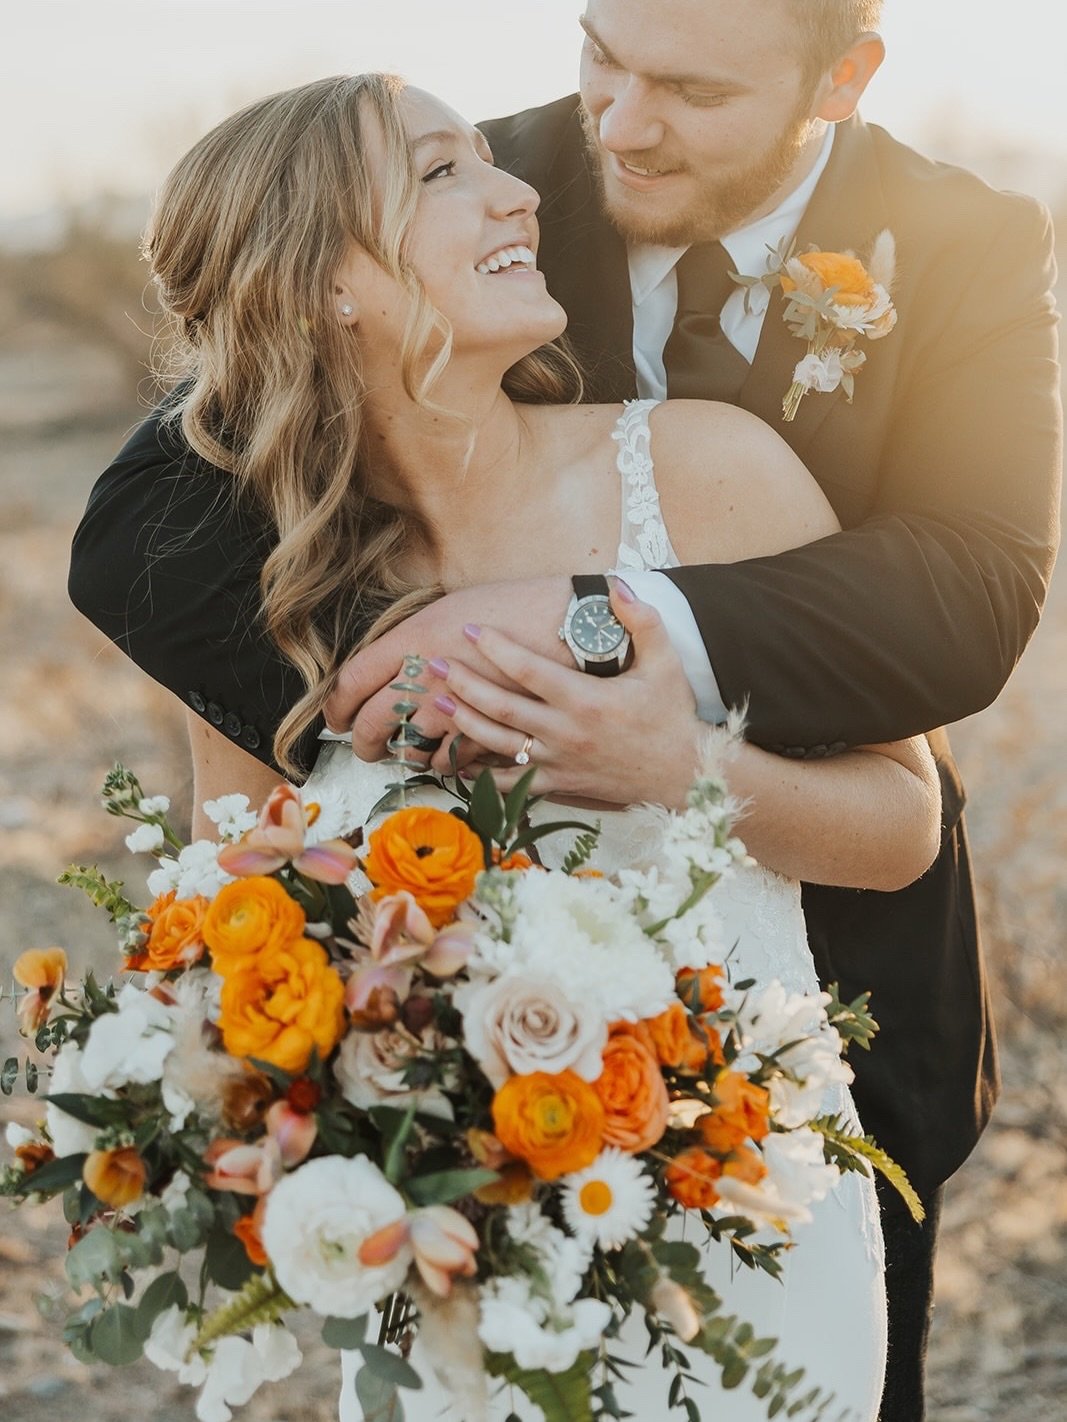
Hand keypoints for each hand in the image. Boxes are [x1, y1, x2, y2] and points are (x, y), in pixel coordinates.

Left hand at [324, 577, 571, 760]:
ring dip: (402, 754)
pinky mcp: (484, 733)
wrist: (575, 625)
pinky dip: (445, 765)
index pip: (353, 680)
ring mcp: (459, 712)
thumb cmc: (519, 604)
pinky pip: (453, 763)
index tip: (337, 714)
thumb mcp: (455, 604)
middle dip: (362, 740)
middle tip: (363, 743)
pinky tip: (445, 759)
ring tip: (403, 752)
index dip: (337, 703)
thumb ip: (416, 635)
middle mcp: (429, 680)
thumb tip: (389, 658)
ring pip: (411, 749)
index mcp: (415, 640)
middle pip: (374, 721)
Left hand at [425, 581, 703, 808]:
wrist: (682, 773)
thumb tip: (615, 586)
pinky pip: (511, 783)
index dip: (495, 648)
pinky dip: (481, 775)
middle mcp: (565, 732)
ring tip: (436, 703)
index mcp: (585, 700)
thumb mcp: (665, 662)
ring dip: (463, 723)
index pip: (528, 670)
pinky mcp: (558, 784)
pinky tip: (456, 761)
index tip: (470, 629)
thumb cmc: (672, 715)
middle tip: (432, 664)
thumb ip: (642, 621)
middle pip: (501, 707)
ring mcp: (557, 762)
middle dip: (463, 684)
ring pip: (498, 744)